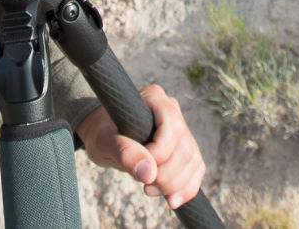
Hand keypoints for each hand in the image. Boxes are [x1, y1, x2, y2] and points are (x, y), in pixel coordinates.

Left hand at [75, 84, 205, 209]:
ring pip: (193, 161)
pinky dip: (186, 188)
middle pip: (186, 150)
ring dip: (175, 185)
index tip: (137, 167)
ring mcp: (181, 129)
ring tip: (150, 189)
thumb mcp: (103, 141)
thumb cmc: (101, 133)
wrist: (104, 137)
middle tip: (145, 186)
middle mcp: (172, 111)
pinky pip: (196, 169)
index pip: (172, 129)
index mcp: (155, 99)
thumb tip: (148, 173)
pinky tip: (172, 200)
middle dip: (166, 176)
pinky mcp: (185, 148)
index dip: (158, 155)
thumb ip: (124, 152)